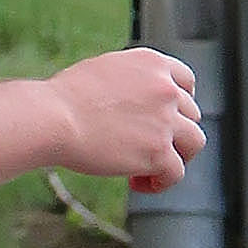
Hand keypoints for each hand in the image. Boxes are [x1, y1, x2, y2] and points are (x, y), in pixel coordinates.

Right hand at [47, 47, 204, 193]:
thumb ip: (128, 82)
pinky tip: (138, 184)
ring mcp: (165, 120)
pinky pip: (176, 172)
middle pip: (191, 115)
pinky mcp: (158, 151)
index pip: (186, 81)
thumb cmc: (63, 98)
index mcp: (152, 63)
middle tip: (147, 149)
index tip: (169, 118)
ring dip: (176, 157)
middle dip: (173, 133)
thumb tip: (131, 105)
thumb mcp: (103, 72)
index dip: (181, 103)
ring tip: (150, 170)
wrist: (53, 117)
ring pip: (194, 143)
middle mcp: (165, 88)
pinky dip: (161, 182)